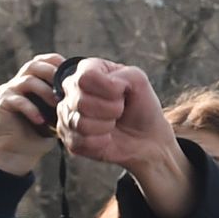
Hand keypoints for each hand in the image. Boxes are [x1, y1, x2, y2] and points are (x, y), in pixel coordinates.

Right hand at [0, 54, 64, 176]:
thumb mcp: (61, 113)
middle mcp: (20, 81)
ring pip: (28, 81)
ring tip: (57, 106)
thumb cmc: (44, 132)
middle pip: (35, 64)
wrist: (20, 152)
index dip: (59, 63)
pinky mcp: (2, 103)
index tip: (76, 76)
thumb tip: (93, 93)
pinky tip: (42, 121)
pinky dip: (32, 109)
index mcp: (36, 79)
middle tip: (68, 89)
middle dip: (53, 74)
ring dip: (45, 92)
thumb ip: (68, 99)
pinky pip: (17, 100)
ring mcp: (10, 90)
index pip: (45, 60)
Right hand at [57, 58, 197, 217]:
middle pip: (77, 97)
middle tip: (120, 113)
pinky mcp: (69, 141)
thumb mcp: (139, 82)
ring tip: (114, 126)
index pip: (83, 74)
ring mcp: (67, 118)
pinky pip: (78, 138)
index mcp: (87, 73)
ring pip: (76, 118)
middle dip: (108, 107)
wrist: (151, 144)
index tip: (122, 95)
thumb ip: (120, 76)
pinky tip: (107, 139)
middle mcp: (71, 94)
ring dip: (105, 124)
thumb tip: (101, 87)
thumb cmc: (146, 111)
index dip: (108, 88)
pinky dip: (99, 140)